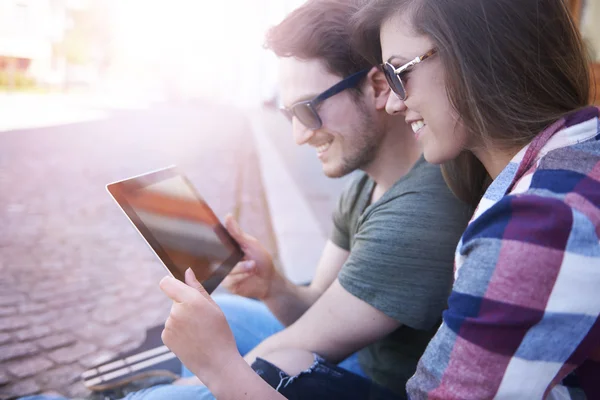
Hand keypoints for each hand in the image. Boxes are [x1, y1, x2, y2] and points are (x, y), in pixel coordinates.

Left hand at [160, 268, 241, 384]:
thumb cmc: (220, 333)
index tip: (176, 286)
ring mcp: (169, 325)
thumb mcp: (213, 307)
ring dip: (182, 320)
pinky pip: (171, 328)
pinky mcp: (166, 337)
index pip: (167, 283)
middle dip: (185, 305)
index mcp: (191, 300)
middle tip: (201, 319)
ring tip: (198, 332)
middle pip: (175, 300)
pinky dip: (179, 332)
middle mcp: (176, 311)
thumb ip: (197, 287)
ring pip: (174, 315)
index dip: (170, 282)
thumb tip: (187, 272)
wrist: (217, 363)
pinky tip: (191, 339)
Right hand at [221, 214, 285, 299]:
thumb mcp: (251, 244)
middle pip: (217, 256)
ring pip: (225, 269)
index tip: (219, 240)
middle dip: (234, 258)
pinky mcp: (227, 284)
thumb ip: (237, 233)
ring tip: (253, 266)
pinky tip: (249, 275)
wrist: (269, 280)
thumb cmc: (262, 260)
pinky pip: (228, 280)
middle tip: (247, 258)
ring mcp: (224, 272)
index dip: (212, 239)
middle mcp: (223, 259)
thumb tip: (228, 216)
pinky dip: (240, 276)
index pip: (214, 241)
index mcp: (227, 248)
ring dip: (241, 268)